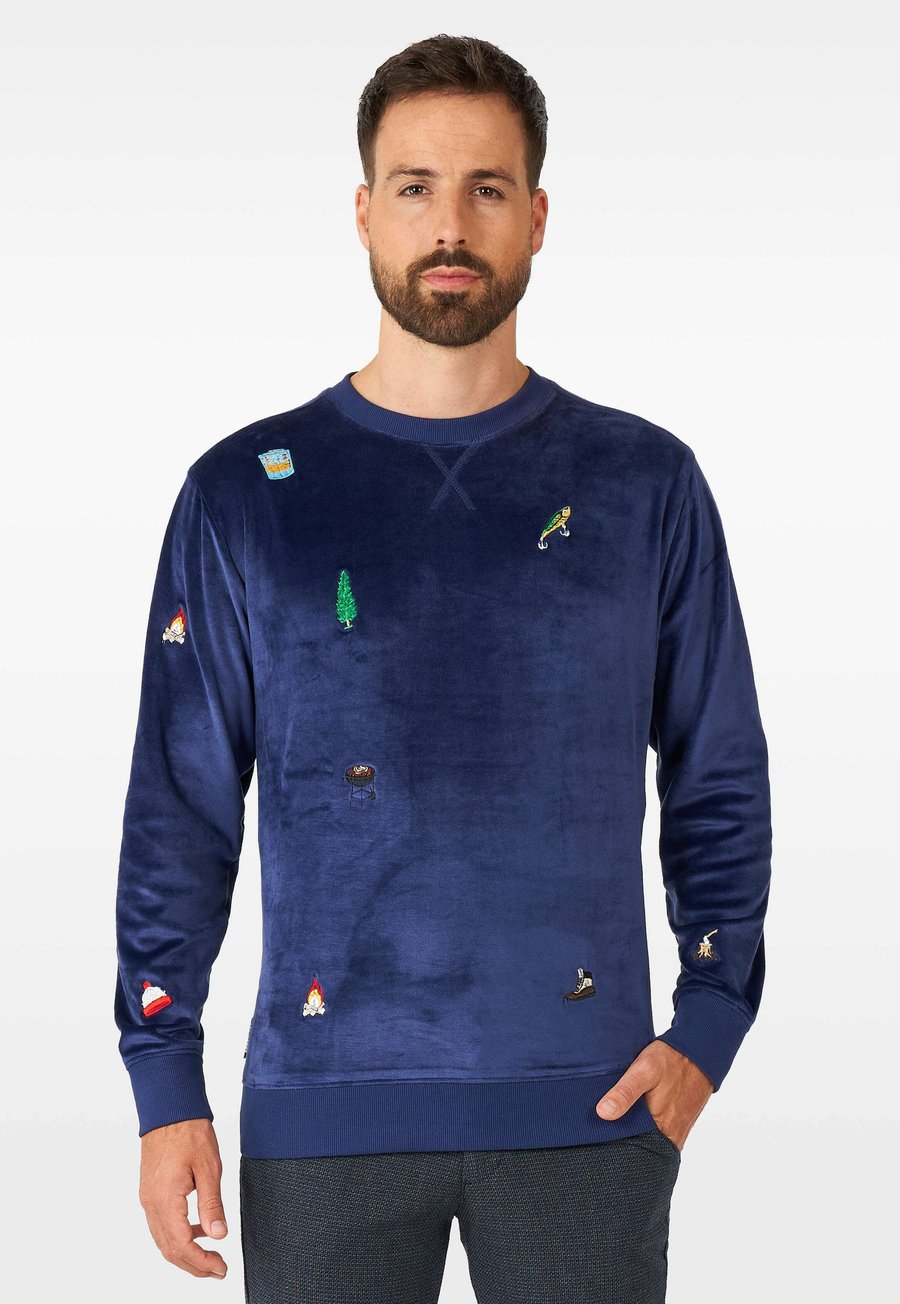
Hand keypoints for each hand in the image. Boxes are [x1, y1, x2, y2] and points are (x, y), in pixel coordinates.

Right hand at [138, 1118, 228, 1278]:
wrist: (169, 1108)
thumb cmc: (189, 1131)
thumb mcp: (209, 1168)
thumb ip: (212, 1205)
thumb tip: (218, 1236)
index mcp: (165, 1199)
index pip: (181, 1246)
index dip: (201, 1263)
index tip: (221, 1268)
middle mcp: (151, 1203)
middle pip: (169, 1250)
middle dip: (194, 1265)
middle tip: (218, 1270)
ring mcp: (147, 1198)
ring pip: (163, 1240)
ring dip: (185, 1252)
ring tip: (211, 1255)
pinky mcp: (150, 1192)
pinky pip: (161, 1224)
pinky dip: (178, 1235)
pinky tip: (199, 1229)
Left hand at [595, 1039, 713, 1150]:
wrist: (699, 1053)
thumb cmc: (671, 1060)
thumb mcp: (644, 1070)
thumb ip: (625, 1092)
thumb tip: (603, 1113)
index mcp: (660, 1127)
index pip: (630, 1148)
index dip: (611, 1142)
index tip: (595, 1135)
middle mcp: (670, 1136)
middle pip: (639, 1147)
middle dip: (621, 1141)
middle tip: (603, 1128)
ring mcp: (676, 1133)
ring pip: (648, 1142)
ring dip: (634, 1134)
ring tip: (617, 1122)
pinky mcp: (678, 1126)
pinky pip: (659, 1136)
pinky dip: (646, 1130)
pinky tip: (635, 1117)